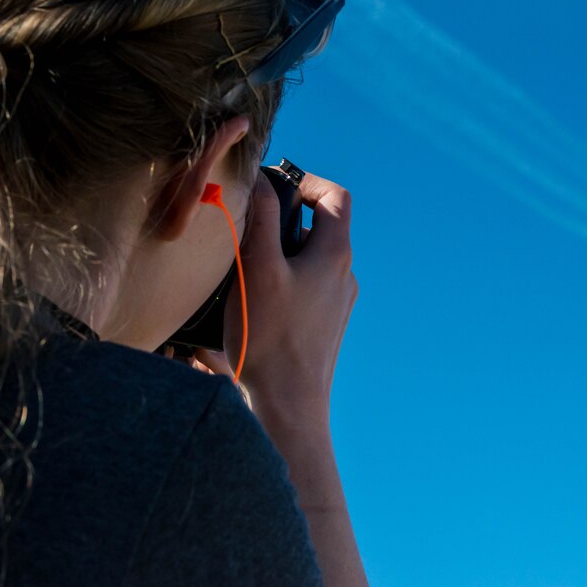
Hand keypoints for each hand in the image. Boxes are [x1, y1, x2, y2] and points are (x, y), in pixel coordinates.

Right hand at [196, 168, 357, 421]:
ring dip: (278, 253)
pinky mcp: (323, 328)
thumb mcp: (257, 268)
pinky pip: (304, 289)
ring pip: (309, 260)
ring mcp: (336, 304)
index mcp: (335, 254)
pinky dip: (280, 282)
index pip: (335, 196)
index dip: (306, 181)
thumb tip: (262, 179)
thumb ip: (260, 217)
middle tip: (247, 228)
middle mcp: (343, 276)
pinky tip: (250, 301)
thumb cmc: (271, 337)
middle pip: (319, 228)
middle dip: (282, 220)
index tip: (273, 187)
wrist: (287, 407)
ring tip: (243, 267)